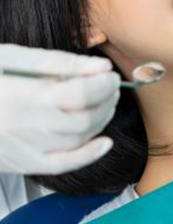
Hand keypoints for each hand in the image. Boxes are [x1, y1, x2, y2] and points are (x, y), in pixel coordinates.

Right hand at [0, 44, 119, 174]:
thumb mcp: (11, 58)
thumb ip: (58, 62)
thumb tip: (100, 66)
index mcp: (22, 96)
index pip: (80, 94)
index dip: (104, 85)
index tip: (111, 74)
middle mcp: (25, 126)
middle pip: (85, 119)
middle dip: (107, 101)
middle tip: (111, 86)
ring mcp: (23, 149)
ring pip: (79, 140)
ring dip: (101, 121)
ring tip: (104, 103)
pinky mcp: (22, 163)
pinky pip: (63, 165)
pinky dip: (89, 155)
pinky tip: (104, 142)